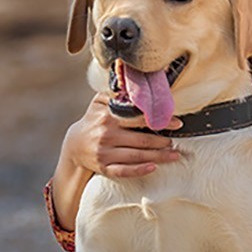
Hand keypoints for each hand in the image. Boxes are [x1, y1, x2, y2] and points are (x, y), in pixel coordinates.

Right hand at [61, 91, 183, 181]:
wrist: (74, 145)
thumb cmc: (94, 120)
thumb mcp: (100, 102)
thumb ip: (117, 92)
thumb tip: (136, 80)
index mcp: (109, 118)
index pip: (138, 118)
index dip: (159, 121)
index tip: (177, 123)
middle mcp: (107, 136)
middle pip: (141, 140)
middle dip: (161, 142)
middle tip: (175, 142)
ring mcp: (105, 153)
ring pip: (136, 157)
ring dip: (158, 156)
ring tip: (174, 154)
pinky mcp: (104, 168)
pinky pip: (123, 171)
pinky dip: (139, 170)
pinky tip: (153, 168)